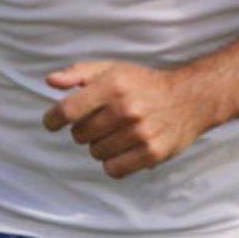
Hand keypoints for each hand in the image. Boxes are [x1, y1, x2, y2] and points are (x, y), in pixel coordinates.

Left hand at [41, 60, 213, 178]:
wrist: (188, 98)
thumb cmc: (143, 83)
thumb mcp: (112, 68)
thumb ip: (78, 73)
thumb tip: (50, 81)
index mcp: (113, 85)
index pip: (68, 110)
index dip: (53, 119)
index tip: (52, 122)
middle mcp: (126, 109)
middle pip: (80, 134)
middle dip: (83, 129)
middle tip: (99, 121)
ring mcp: (140, 133)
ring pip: (96, 152)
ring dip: (99, 145)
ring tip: (115, 132)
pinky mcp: (152, 153)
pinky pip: (114, 169)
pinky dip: (113, 162)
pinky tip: (123, 148)